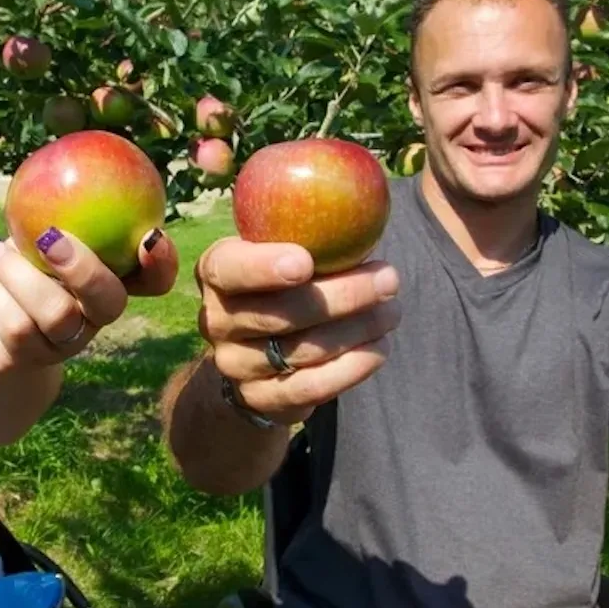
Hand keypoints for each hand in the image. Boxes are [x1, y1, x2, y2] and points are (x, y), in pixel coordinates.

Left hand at [0, 225, 177, 375]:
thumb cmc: (22, 266)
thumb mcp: (35, 236)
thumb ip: (52, 210)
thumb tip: (54, 162)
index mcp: (110, 281)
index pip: (155, 279)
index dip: (163, 263)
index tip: (151, 234)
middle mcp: (96, 316)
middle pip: (109, 302)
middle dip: (84, 269)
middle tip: (50, 237)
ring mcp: (68, 341)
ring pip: (55, 314)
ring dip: (19, 275)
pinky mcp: (34, 358)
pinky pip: (16, 326)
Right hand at [196, 236, 399, 425]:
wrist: (254, 351)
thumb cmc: (281, 282)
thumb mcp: (278, 249)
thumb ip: (307, 233)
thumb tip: (367, 209)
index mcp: (215, 271)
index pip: (229, 269)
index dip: (262, 267)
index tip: (306, 261)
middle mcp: (216, 320)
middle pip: (279, 313)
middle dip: (343, 295)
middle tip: (389, 279)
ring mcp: (234, 364)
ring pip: (302, 350)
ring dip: (357, 329)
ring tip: (392, 311)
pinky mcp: (259, 398)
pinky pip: (309, 387)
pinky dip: (351, 368)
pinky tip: (378, 348)